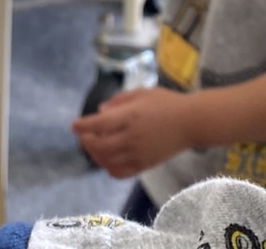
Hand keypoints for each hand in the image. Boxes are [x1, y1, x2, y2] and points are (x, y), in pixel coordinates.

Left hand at [71, 87, 196, 178]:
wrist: (191, 123)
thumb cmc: (167, 102)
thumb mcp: (142, 93)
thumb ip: (119, 100)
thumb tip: (101, 111)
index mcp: (131, 116)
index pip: (99, 124)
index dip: (83, 126)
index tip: (73, 125)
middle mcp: (132, 137)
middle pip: (99, 145)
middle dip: (86, 141)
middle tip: (83, 136)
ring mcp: (138, 154)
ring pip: (107, 161)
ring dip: (95, 155)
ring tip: (94, 147)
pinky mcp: (144, 165)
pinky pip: (120, 173)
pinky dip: (109, 168)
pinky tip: (108, 160)